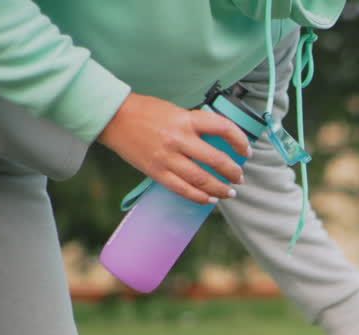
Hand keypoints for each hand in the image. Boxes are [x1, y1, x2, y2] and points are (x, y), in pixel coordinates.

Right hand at [98, 92, 251, 204]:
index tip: (246, 150)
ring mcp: (167, 157)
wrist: (112, 116)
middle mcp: (179, 139)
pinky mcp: (156, 171)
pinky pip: (182, 189)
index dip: (239, 140)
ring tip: (230, 193)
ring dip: (220, 189)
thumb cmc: (145, 111)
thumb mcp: (175, 111)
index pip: (223, 128)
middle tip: (240, 178)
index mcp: (185, 119)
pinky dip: (199, 196)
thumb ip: (195, 125)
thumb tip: (218, 142)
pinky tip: (209, 199)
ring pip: (201, 179)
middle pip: (216, 160)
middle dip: (233, 172)